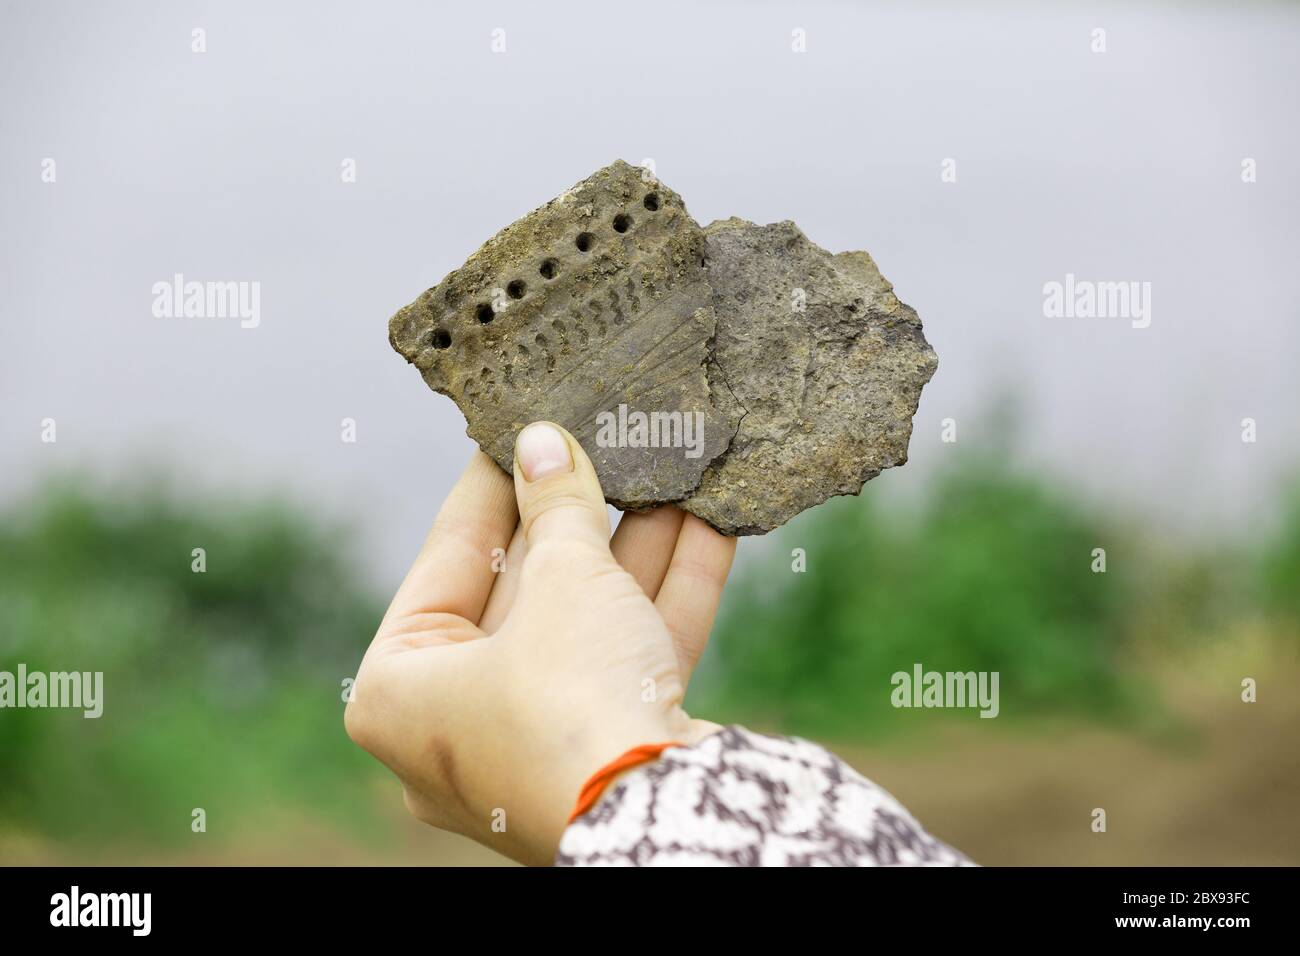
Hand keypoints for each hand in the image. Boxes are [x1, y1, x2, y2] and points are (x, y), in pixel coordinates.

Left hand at [345, 422, 734, 864]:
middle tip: (603, 443)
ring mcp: (540, 747)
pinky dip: (669, 597)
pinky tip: (712, 526)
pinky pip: (632, 661)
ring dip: (636, 549)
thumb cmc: (573, 702)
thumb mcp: (566, 582)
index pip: (448, 561)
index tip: (514, 431)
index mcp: (404, 692)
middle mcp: (463, 728)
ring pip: (590, 625)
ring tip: (670, 472)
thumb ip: (558, 507)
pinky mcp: (612, 756)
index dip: (490, 488)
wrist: (667, 819)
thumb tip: (544, 443)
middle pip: (526, 592)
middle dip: (578, 517)